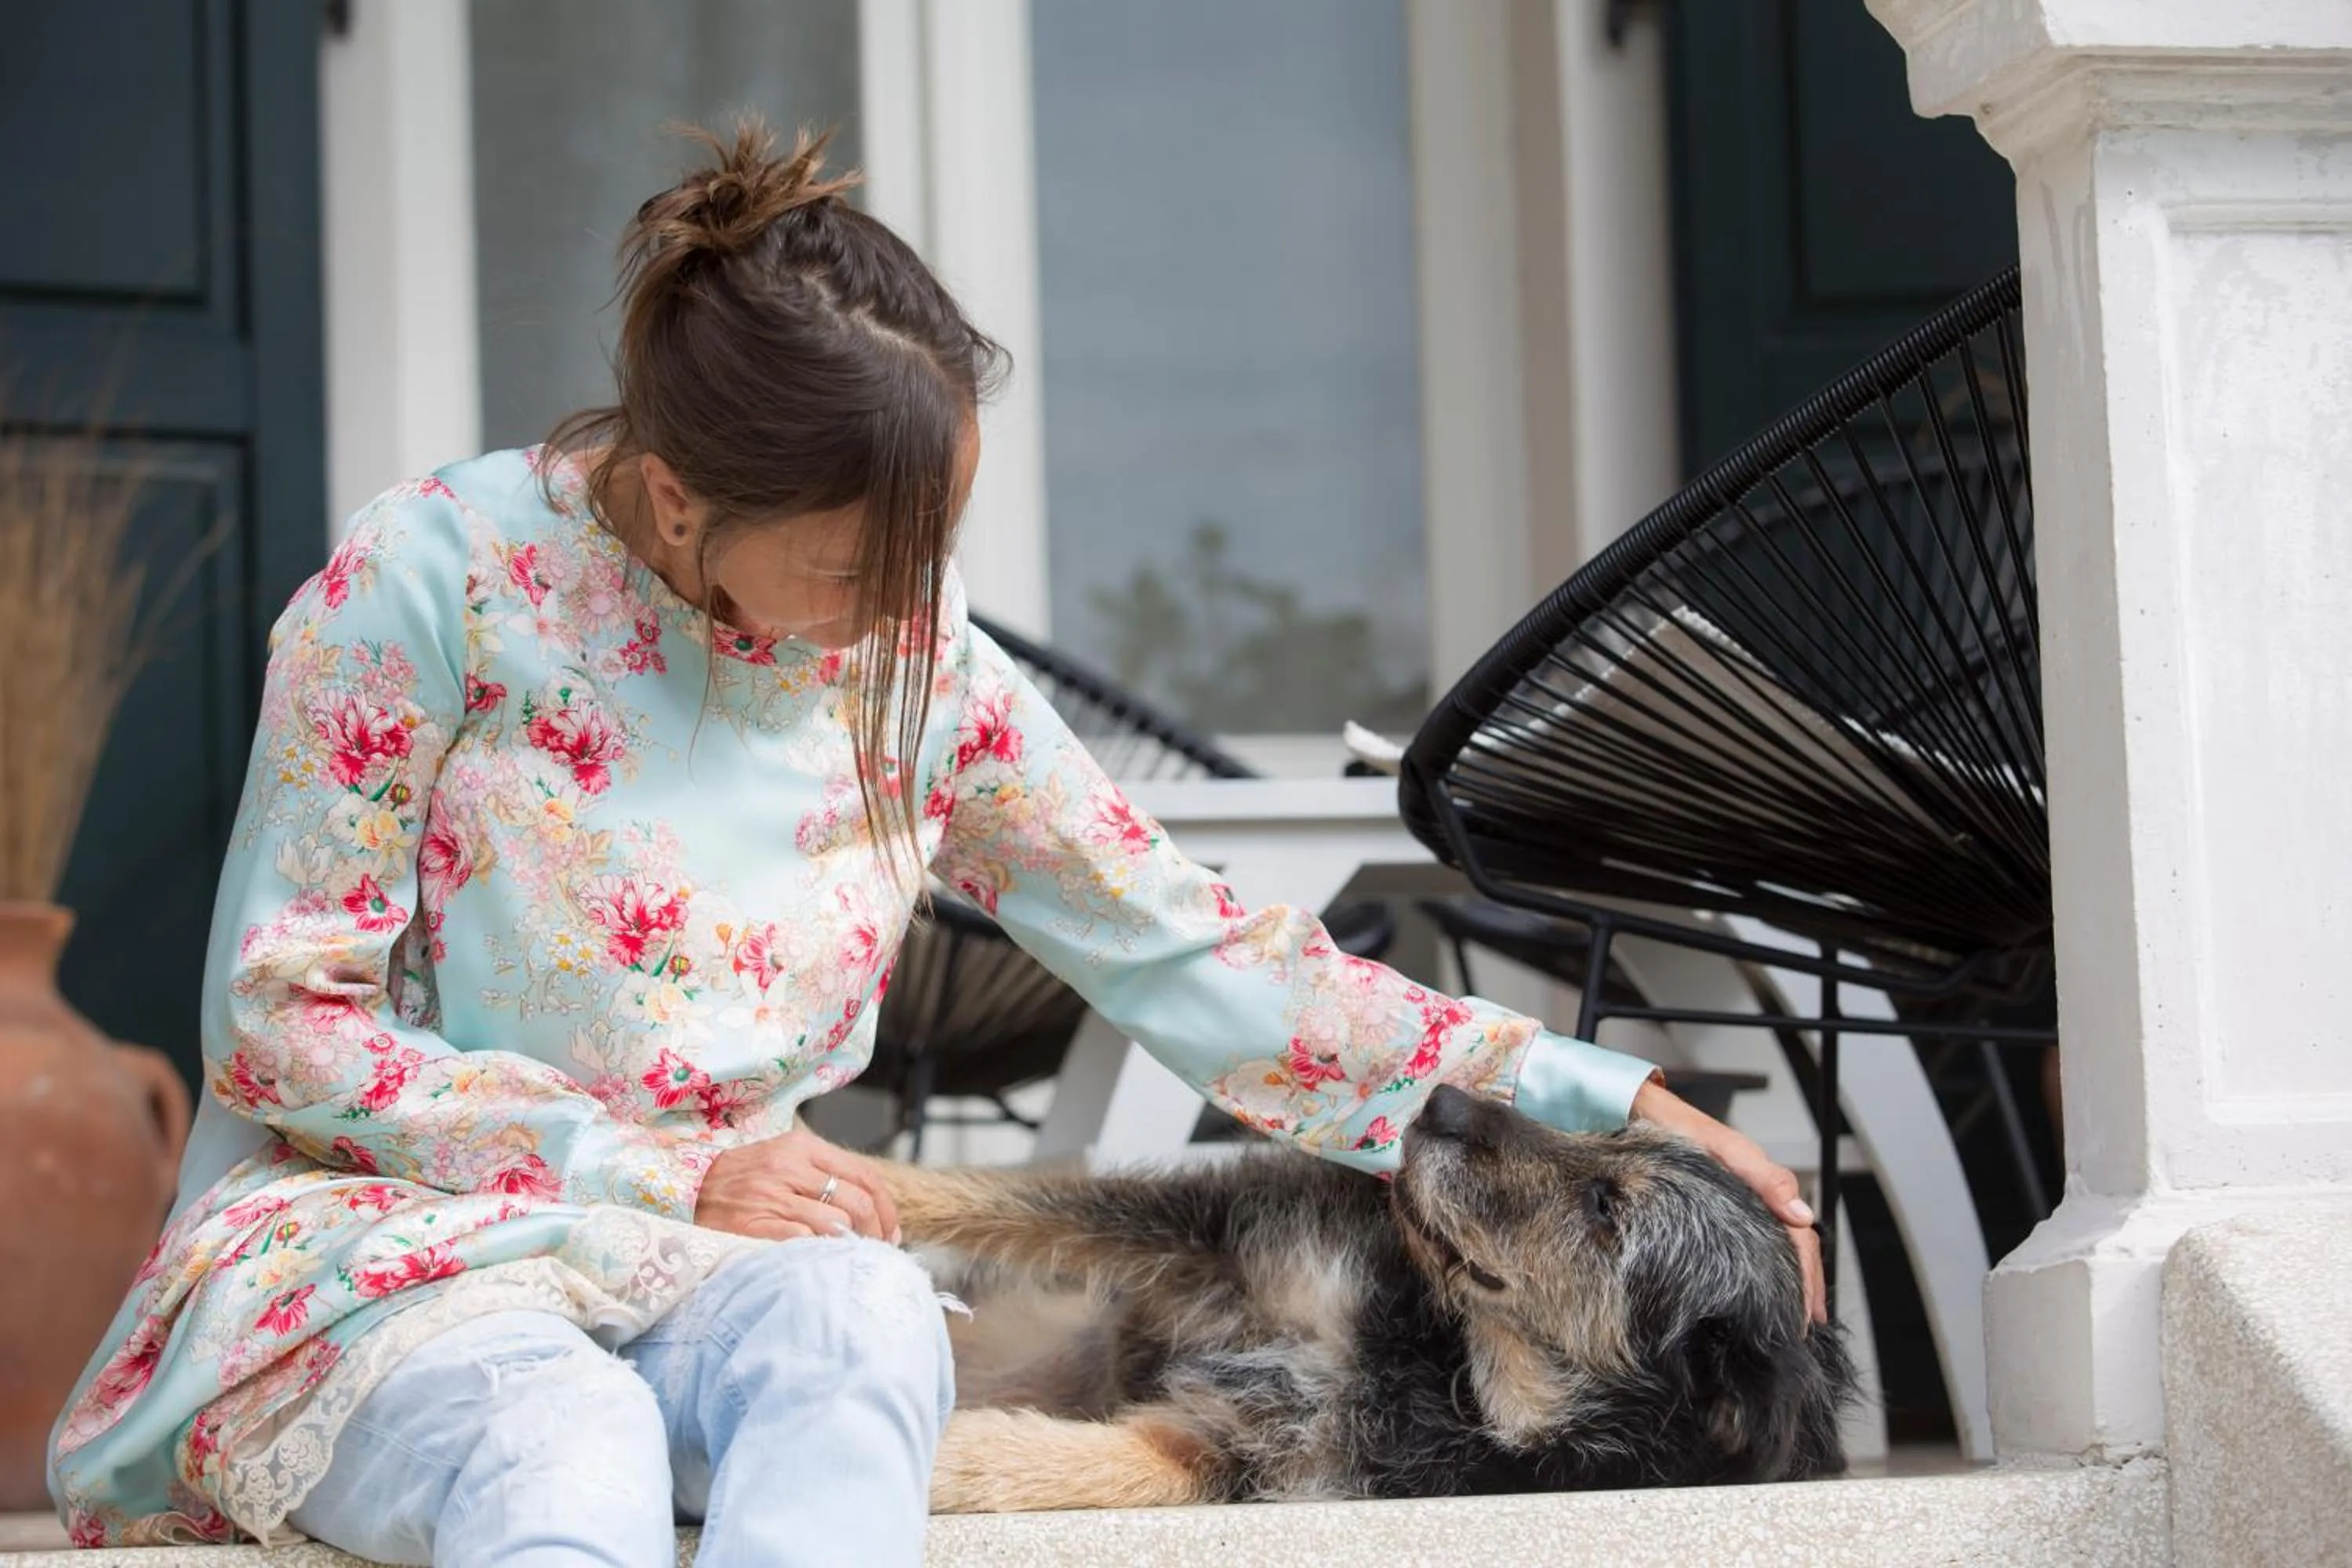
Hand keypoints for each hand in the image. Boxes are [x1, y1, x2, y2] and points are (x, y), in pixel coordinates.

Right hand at [694, 1126, 901, 1244]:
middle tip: (875, 1251)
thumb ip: (824, 1175)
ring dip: (851, 1247)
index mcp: (802, 1147)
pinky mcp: (755, 1225)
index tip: (890, 1231)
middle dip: (875, 1232)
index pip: (865, 1175)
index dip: (886, 1208)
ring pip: (837, 1224)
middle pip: (857, 1202)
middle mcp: (789, 1167)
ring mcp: (772, 1197)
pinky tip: (823, 1262)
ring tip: (850, 1258)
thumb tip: (873, 1212)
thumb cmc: (744, 1181)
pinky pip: (805, 1243)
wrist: (688, 1192)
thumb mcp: (784, 1160)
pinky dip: (821, 1255)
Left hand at [1630, 1077, 1826, 1324]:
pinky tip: (1757, 1290)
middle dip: (1804, 1290)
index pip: (1800, 1241)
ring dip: (1787, 1284)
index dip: (1807, 1279)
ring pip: (1775, 1251)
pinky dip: (1761, 1271)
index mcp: (1766, 1189)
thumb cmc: (1684, 1132)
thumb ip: (1766, 1179)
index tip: (1806, 1314)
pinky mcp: (1716, 1215)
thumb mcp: (1728, 1151)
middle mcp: (1757, 1202)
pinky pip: (1748, 1246)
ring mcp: (1739, 1209)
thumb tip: (1802, 1216)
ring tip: (1789, 1319)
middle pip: (1794, 1252)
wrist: (1646, 1117)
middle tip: (1803, 1329)